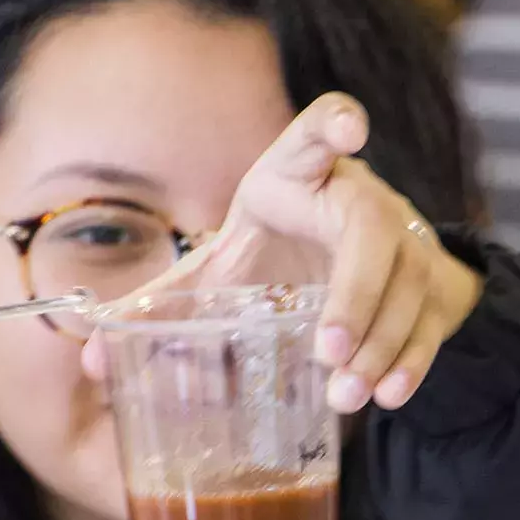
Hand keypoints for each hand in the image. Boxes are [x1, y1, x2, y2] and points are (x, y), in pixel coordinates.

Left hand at [84, 92, 482, 412]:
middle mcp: (358, 195)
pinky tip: (391, 394)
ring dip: (380, 342)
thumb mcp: (221, 266)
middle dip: (353, 291)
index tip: (350, 130)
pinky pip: (428, 319)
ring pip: (405, 282)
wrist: (351, 262)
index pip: (316, 134)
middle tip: (326, 349)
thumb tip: (91, 354)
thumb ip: (165, 303)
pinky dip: (413, 358)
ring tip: (346, 394)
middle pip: (370, 230)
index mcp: (295, 174)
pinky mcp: (427, 281)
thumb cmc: (273, 251)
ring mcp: (402, 236)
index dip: (333, 125)